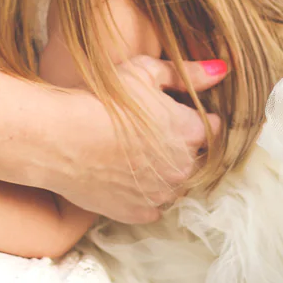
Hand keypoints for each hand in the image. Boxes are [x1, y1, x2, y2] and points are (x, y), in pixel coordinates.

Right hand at [47, 56, 225, 223]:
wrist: (59, 138)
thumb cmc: (101, 99)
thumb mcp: (145, 72)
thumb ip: (188, 72)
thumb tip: (222, 70)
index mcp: (190, 132)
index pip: (212, 127)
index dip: (192, 118)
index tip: (172, 112)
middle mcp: (183, 167)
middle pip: (195, 157)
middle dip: (179, 146)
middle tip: (149, 131)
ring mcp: (161, 194)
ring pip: (175, 183)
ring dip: (163, 171)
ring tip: (134, 152)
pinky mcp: (138, 212)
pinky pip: (152, 205)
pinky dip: (143, 193)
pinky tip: (124, 174)